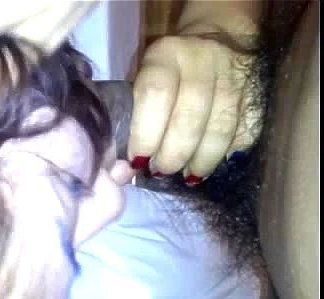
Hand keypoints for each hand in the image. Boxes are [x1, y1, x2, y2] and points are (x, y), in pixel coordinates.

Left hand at [127, 34, 260, 183]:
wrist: (217, 38)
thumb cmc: (166, 70)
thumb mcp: (142, 77)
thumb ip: (133, 115)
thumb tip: (126, 169)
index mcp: (167, 54)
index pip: (156, 94)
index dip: (146, 133)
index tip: (139, 159)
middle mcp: (204, 61)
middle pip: (190, 116)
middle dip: (174, 153)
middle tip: (162, 171)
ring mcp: (236, 76)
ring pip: (222, 127)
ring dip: (202, 160)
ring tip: (188, 176)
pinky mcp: (258, 94)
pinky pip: (246, 132)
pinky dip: (228, 154)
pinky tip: (212, 164)